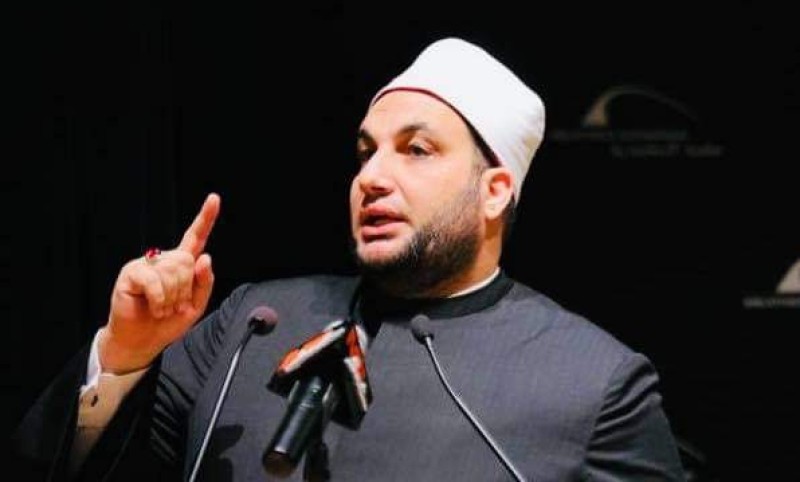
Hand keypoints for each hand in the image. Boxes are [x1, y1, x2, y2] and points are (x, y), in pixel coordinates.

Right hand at [100, 193, 220, 373]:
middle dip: (185, 289)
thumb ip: (204, 282)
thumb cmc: (168, 322)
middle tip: (175, 306)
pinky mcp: (132, 273)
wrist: (143, 341)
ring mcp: (147, 264)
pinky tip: (153, 308)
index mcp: (182, 264)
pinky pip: (154, 280)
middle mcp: (164, 260)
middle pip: (187, 261)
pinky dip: (159, 299)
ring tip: (162, 309)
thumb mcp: (195, 305)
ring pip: (172, 271)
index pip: (196, 237)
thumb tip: (205, 257)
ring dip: (172, 298)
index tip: (214, 198)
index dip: (205, 218)